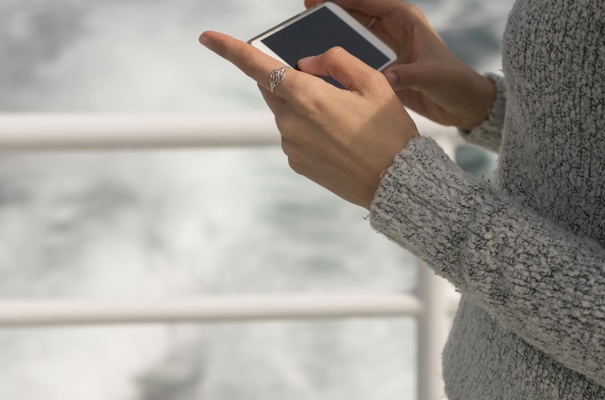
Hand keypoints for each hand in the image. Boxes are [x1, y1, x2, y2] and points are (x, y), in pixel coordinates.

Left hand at [199, 31, 417, 208]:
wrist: (396, 183)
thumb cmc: (389, 131)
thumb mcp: (373, 82)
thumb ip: (335, 60)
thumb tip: (306, 62)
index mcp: (307, 96)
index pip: (257, 66)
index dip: (229, 48)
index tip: (207, 37)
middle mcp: (290, 121)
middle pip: (274, 87)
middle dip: (292, 80)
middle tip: (330, 87)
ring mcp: (290, 145)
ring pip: (287, 112)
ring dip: (306, 107)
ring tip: (346, 121)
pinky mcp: (296, 163)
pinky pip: (295, 135)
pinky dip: (311, 130)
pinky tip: (340, 139)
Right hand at [307, 0, 495, 130]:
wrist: (464, 105)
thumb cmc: (455, 83)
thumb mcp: (433, 76)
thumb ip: (409, 75)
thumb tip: (384, 78)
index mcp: (406, 19)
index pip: (370, 0)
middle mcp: (394, 29)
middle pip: (356, 13)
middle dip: (332, 11)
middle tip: (306, 12)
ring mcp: (386, 48)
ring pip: (353, 34)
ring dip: (333, 34)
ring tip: (307, 35)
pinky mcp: (383, 66)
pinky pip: (356, 56)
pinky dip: (341, 58)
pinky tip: (322, 64)